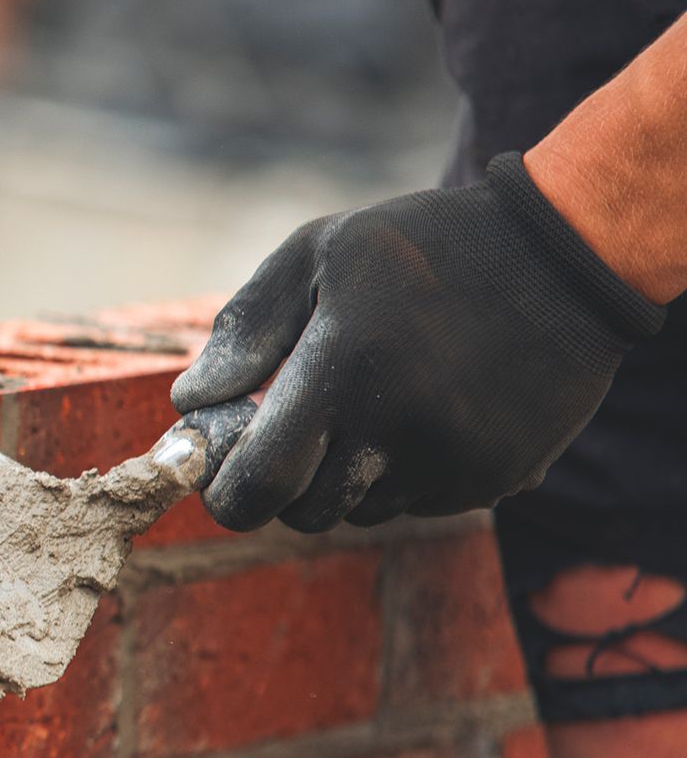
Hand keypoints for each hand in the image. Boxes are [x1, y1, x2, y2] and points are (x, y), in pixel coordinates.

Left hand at [172, 154, 664, 532]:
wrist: (566, 256)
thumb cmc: (423, 246)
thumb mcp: (320, 253)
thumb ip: (246, 329)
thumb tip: (190, 403)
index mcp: (346, 370)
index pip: (261, 484)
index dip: (228, 495)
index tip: (220, 478)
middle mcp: (402, 430)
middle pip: (306, 512)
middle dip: (284, 485)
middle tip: (290, 434)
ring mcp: (454, 462)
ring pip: (362, 511)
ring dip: (345, 479)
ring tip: (367, 405)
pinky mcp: (496, 478)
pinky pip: (418, 503)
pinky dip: (401, 475)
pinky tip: (420, 413)